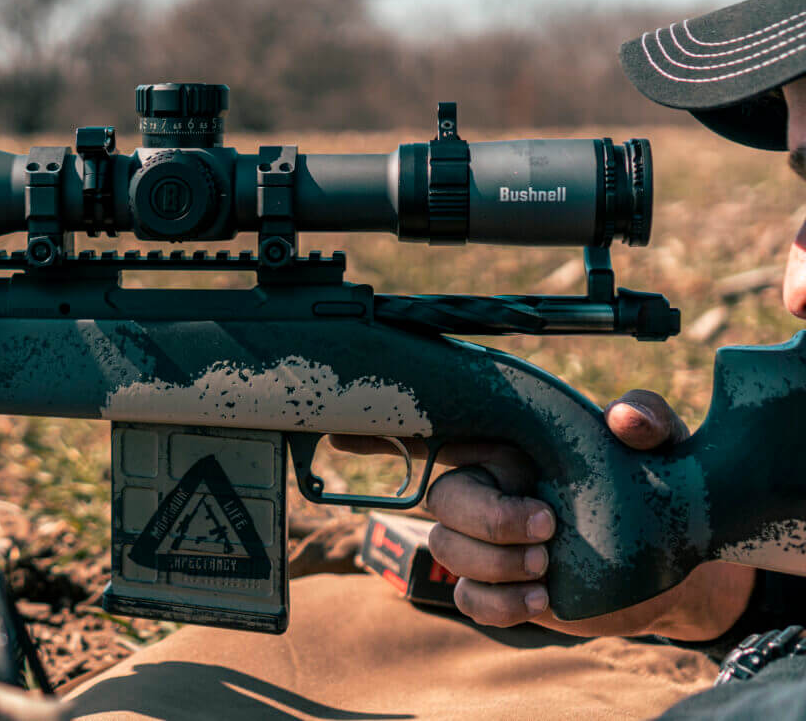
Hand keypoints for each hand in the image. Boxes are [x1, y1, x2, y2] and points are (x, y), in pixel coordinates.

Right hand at [330, 390, 755, 638]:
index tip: (342, 434)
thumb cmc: (658, 488)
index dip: (382, 432)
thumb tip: (623, 417)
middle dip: (486, 519)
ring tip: (551, 564)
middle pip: (441, 498)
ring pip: (447, 548)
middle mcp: (490, 489)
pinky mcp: (501, 589)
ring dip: (496, 562)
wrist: (678, 565)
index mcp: (511, 445)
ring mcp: (490, 542)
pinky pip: (465, 597)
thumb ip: (646, 420)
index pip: (438, 430)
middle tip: (547, 528)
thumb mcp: (660, 445)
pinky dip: (497, 602)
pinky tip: (542, 599)